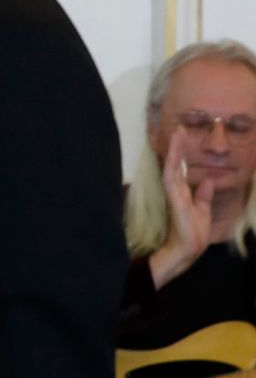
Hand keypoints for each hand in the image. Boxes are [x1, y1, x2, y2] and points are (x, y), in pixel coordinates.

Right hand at [152, 126, 214, 288]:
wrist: (188, 249)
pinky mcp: (173, 198)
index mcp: (182, 193)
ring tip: (177, 133)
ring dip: (174, 150)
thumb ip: (203, 195)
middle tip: (178, 128)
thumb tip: (207, 180)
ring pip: (171, 166)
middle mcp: (174, 190)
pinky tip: (172, 153)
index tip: (183, 137)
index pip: (180, 169)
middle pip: (174, 164)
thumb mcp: (203, 210)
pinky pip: (170, 176)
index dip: (181, 153)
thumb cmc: (193, 233)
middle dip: (176, 146)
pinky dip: (171, 163)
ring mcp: (172, 193)